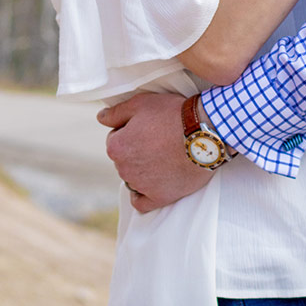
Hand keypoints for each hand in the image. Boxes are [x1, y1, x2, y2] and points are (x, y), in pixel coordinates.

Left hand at [97, 92, 213, 211]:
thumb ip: (116, 112)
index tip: (147, 127)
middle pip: (124, 159)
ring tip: (163, 157)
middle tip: (157, 140)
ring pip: (133, 178)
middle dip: (136, 150)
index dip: (130, 130)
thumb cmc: (173, 114)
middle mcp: (124, 169)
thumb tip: (100, 118)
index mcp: (116, 147)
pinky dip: (143, 195)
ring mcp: (141, 185)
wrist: (205, 133)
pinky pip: (142, 202)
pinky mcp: (160, 197)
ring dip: (142, 169)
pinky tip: (150, 186)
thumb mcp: (141, 103)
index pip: (115, 138)